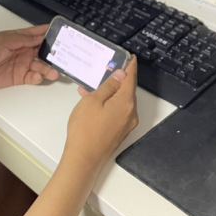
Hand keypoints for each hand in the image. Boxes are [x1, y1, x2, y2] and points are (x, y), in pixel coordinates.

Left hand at [0, 25, 59, 90]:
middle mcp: (23, 50)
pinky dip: (38, 77)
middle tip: (64, 57)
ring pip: (40, 66)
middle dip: (54, 53)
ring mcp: (22, 64)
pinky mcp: (19, 77)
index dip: (50, 33)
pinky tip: (38, 77)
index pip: (38, 34)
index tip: (63, 33)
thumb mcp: (6, 40)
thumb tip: (40, 37)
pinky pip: (33, 77)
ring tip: (54, 72)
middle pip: (43, 51)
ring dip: (48, 68)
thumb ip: (24, 39)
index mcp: (20, 38)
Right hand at [64, 57, 138, 173]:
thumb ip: (108, 86)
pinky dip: (109, 102)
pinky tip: (94, 100)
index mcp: (126, 103)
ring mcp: (126, 124)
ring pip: (121, 101)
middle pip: (128, 90)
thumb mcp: (93, 101)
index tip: (130, 57)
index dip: (130, 66)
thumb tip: (121, 75)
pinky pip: (118, 111)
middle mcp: (131, 113)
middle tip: (111, 66)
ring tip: (95, 84)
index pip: (130, 79)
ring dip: (111, 91)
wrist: (84, 158)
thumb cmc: (85, 128)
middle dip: (119, 78)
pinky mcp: (120, 131)